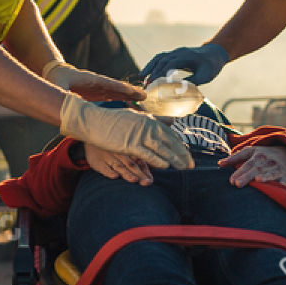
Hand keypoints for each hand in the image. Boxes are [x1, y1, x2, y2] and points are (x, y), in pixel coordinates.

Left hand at [44, 61, 145, 102]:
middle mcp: (98, 84)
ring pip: (117, 93)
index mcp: (91, 80)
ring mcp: (99, 89)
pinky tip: (130, 108)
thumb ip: (63, 94)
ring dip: (129, 98)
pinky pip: (112, 98)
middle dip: (130, 92)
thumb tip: (70, 103)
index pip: (109, 84)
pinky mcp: (97, 95)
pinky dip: (121, 102)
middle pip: (117, 88)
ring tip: (142, 102)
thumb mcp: (58, 85)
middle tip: (145, 96)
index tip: (132, 91)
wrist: (56, 74)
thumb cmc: (57, 79)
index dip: (120, 88)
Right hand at [58, 93, 192, 169]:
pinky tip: (166, 166)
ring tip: (183, 168)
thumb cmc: (113, 120)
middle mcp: (147, 126)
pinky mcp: (130, 144)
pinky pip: (148, 154)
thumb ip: (155, 119)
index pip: (170, 134)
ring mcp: (139, 135)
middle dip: (182, 155)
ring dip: (175, 160)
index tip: (188, 156)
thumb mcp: (136, 116)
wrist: (93, 121)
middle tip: (191, 166)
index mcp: (149, 120)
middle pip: (170, 142)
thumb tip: (173, 120)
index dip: (180, 146)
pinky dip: (158, 160)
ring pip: (162, 149)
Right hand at [85, 144, 154, 184]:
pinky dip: (108, 171)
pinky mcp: (97, 161)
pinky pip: (103, 167)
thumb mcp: (125, 147)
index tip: (151, 180)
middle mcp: (119, 153)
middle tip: (147, 183)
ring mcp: (107, 157)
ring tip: (134, 180)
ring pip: (118, 165)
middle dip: (139, 174)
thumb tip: (155, 166)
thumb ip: (138, 157)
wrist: (91, 135)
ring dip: (126, 173)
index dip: (146, 171)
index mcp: (127, 150)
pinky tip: (114, 176)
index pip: (139, 161)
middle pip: (131, 165)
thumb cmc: (112, 145)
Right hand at [141, 43, 229, 84]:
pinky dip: (153, 65)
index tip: (153, 83)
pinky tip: (148, 73)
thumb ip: (193, 82)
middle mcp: (179, 52)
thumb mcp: (206, 76)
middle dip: (152, 72)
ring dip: (150, 67)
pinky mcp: (174, 55)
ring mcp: (176, 52)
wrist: (214, 53)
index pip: (170, 63)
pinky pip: (161, 58)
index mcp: (187, 56)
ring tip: (142, 77)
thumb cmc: (211, 66)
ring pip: (159, 57)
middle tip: (145, 85)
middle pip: (162, 60)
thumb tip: (180, 91)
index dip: (161, 72)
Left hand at [219, 144, 285, 187]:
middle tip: (237, 184)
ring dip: (264, 177)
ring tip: (257, 181)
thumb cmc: (264, 155)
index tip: (231, 181)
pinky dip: (281, 184)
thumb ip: (235, 158)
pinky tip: (277, 187)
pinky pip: (284, 180)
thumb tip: (219, 163)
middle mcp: (267, 161)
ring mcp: (278, 168)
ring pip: (270, 173)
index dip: (239, 172)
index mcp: (258, 155)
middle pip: (256, 169)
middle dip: (247, 176)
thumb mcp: (250, 151)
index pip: (246, 164)